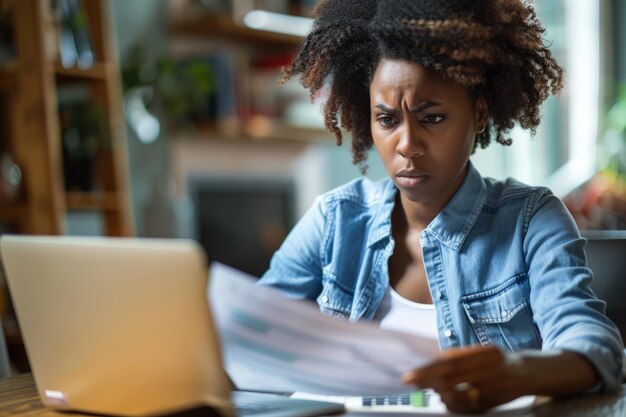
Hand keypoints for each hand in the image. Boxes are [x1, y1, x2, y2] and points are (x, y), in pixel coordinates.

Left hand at [402, 345, 527, 412]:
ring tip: (434, 390)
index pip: (449, 360)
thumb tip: (429, 367)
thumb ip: (459, 358)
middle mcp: (490, 366)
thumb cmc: (498, 362)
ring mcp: (495, 384)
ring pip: (460, 393)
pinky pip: (470, 405)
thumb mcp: (481, 354)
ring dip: (441, 393)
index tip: (410, 374)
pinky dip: (454, 404)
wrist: (529, 372)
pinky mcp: (496, 399)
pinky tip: (447, 399)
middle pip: (452, 374)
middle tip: (411, 382)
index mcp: (484, 352)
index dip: (428, 368)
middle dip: (427, 379)